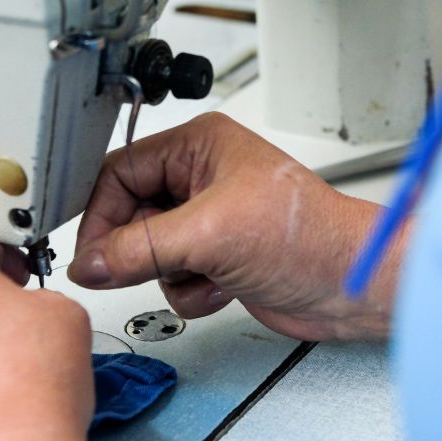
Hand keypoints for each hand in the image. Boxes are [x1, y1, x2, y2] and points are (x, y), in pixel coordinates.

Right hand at [69, 113, 407, 340]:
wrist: (351, 287)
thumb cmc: (309, 237)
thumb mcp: (210, 234)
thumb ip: (139, 248)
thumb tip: (90, 263)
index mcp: (199, 147)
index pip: (120, 173)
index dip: (100, 214)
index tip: (89, 255)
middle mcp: (201, 181)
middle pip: (130, 217)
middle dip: (141, 251)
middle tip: (152, 266)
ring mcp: (209, 223)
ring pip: (149, 254)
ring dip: (172, 274)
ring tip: (207, 270)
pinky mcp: (218, 260)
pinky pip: (174, 279)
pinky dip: (192, 291)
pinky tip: (225, 286)